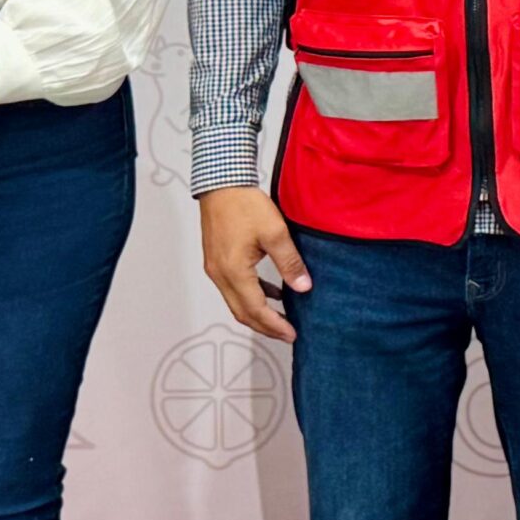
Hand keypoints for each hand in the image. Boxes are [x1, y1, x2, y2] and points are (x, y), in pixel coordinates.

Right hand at [199, 188, 310, 342]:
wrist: (221, 184)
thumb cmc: (245, 205)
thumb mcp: (275, 232)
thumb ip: (290, 262)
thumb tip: (303, 288)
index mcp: (233, 272)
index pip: (255, 310)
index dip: (274, 325)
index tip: (292, 334)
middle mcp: (220, 275)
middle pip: (242, 313)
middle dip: (265, 326)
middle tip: (288, 334)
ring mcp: (215, 269)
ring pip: (236, 302)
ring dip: (257, 313)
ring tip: (281, 318)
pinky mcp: (217, 260)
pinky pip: (234, 288)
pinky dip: (251, 296)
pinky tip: (270, 292)